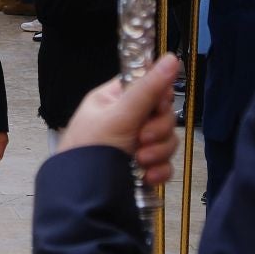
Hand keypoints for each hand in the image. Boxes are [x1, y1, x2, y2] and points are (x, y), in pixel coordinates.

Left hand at [58, 53, 182, 186]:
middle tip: (142, 138)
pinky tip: (147, 176)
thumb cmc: (90, 149)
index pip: (146, 85)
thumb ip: (148, 88)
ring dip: (158, 151)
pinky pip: (164, 163)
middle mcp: (125, 119)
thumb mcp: (120, 115)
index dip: (158, 95)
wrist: (83, 196)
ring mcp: (135, 145)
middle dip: (157, 129)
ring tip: (140, 161)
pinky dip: (159, 170)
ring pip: (166, 139)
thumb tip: (170, 57)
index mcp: (113, 99)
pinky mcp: (142, 168)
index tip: (157, 105)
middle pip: (162, 114)